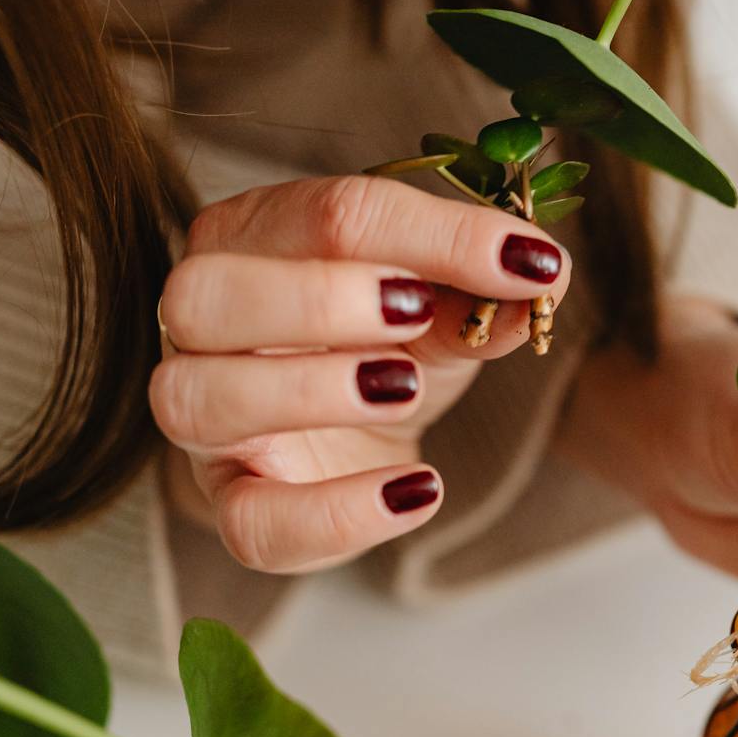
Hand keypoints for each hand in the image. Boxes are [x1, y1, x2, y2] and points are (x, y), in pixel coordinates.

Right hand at [151, 176, 569, 572]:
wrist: (358, 439)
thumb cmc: (387, 344)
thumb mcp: (443, 307)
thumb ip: (481, 290)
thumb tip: (542, 272)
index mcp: (255, 237)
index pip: (324, 215)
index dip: (433, 235)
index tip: (527, 261)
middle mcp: (202, 320)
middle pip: (207, 294)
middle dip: (318, 299)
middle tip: (418, 311)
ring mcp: (200, 412)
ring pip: (196, 399)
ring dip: (307, 391)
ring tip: (407, 389)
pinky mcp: (231, 498)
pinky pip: (249, 521)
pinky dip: (336, 514)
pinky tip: (416, 492)